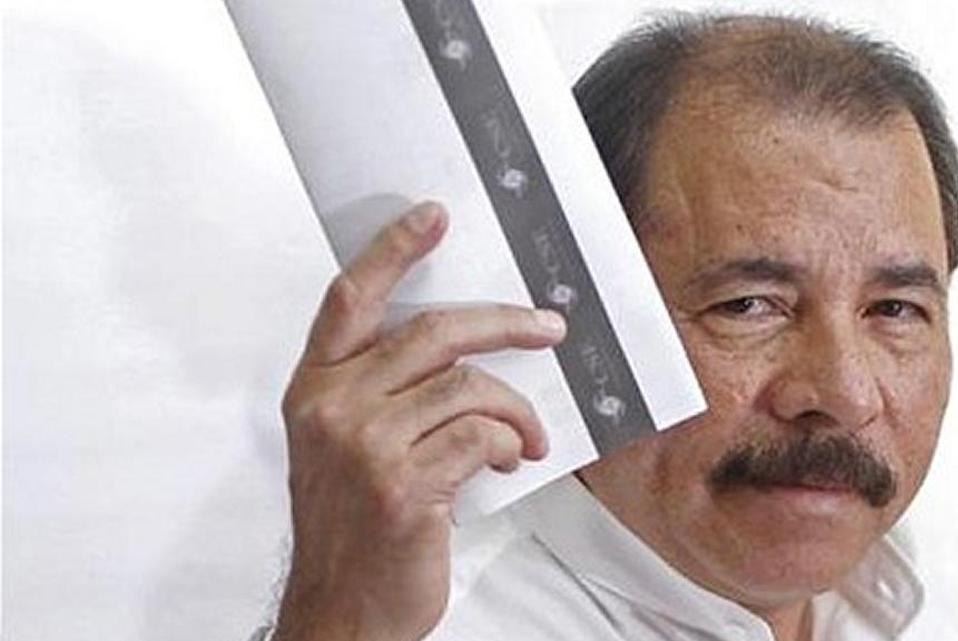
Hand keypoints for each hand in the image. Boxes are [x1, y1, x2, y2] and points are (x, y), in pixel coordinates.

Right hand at [272, 202, 565, 640]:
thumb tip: (465, 355)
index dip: (392, 250)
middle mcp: (332, 407)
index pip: (351, 299)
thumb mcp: (343, 448)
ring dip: (516, 408)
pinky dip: (510, 441)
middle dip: (504, 323)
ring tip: (526, 435)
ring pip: (469, 386)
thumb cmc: (352, 528)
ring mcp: (365, 445)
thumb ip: (383, 393)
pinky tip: (509, 459)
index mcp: (314, 388)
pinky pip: (482, 434)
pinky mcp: (403, 485)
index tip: (432, 217)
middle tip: (546, 327)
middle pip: (434, 331)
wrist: (341, 610)